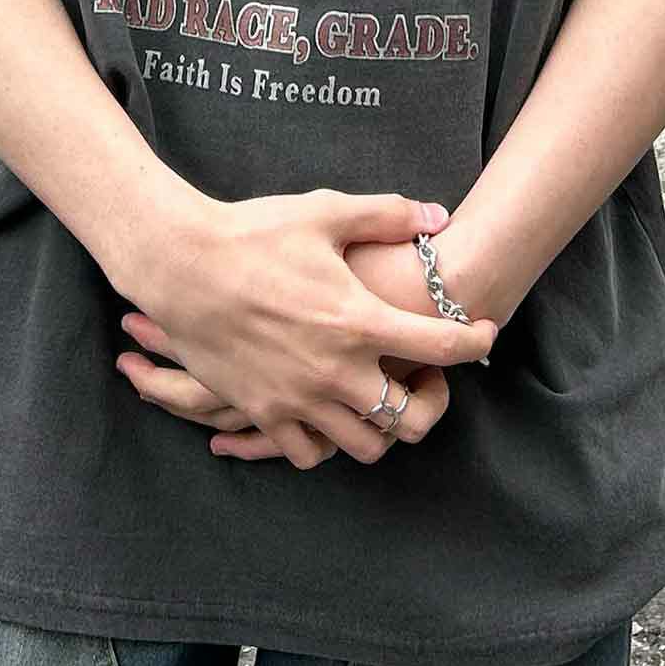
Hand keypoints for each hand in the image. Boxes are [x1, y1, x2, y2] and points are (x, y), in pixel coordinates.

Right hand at [114, 188, 498, 470]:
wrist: (180, 263)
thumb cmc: (253, 233)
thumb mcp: (325, 212)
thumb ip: (386, 215)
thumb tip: (437, 217)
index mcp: (359, 320)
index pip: (441, 346)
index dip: (475, 342)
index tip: (483, 334)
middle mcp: (336, 370)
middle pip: (410, 418)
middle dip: (430, 403)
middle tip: (424, 378)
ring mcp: (299, 398)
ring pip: (363, 446)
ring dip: (379, 427)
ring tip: (376, 397)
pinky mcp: (263, 411)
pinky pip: (307, 453)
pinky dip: (324, 442)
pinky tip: (326, 414)